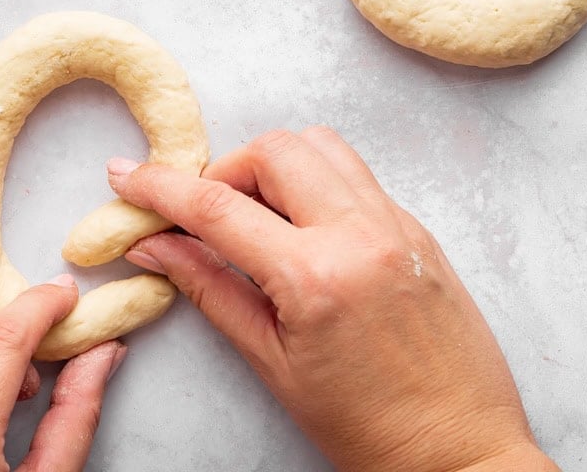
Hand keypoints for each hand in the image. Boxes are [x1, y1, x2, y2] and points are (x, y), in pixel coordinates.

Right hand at [108, 127, 557, 471]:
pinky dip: (316, 183)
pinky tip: (303, 230)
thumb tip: (155, 247)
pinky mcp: (418, 229)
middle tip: (205, 217)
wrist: (461, 449)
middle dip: (225, 170)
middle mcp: (361, 233)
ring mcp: (397, 224)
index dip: (159, 186)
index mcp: (316, 276)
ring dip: (274, 165)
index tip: (125, 176)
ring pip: (321, 145)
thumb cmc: (368, 426)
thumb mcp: (272, 363)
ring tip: (256, 218)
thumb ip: (210, 290)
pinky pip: (356, 175)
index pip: (217, 206)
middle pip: (273, 149)